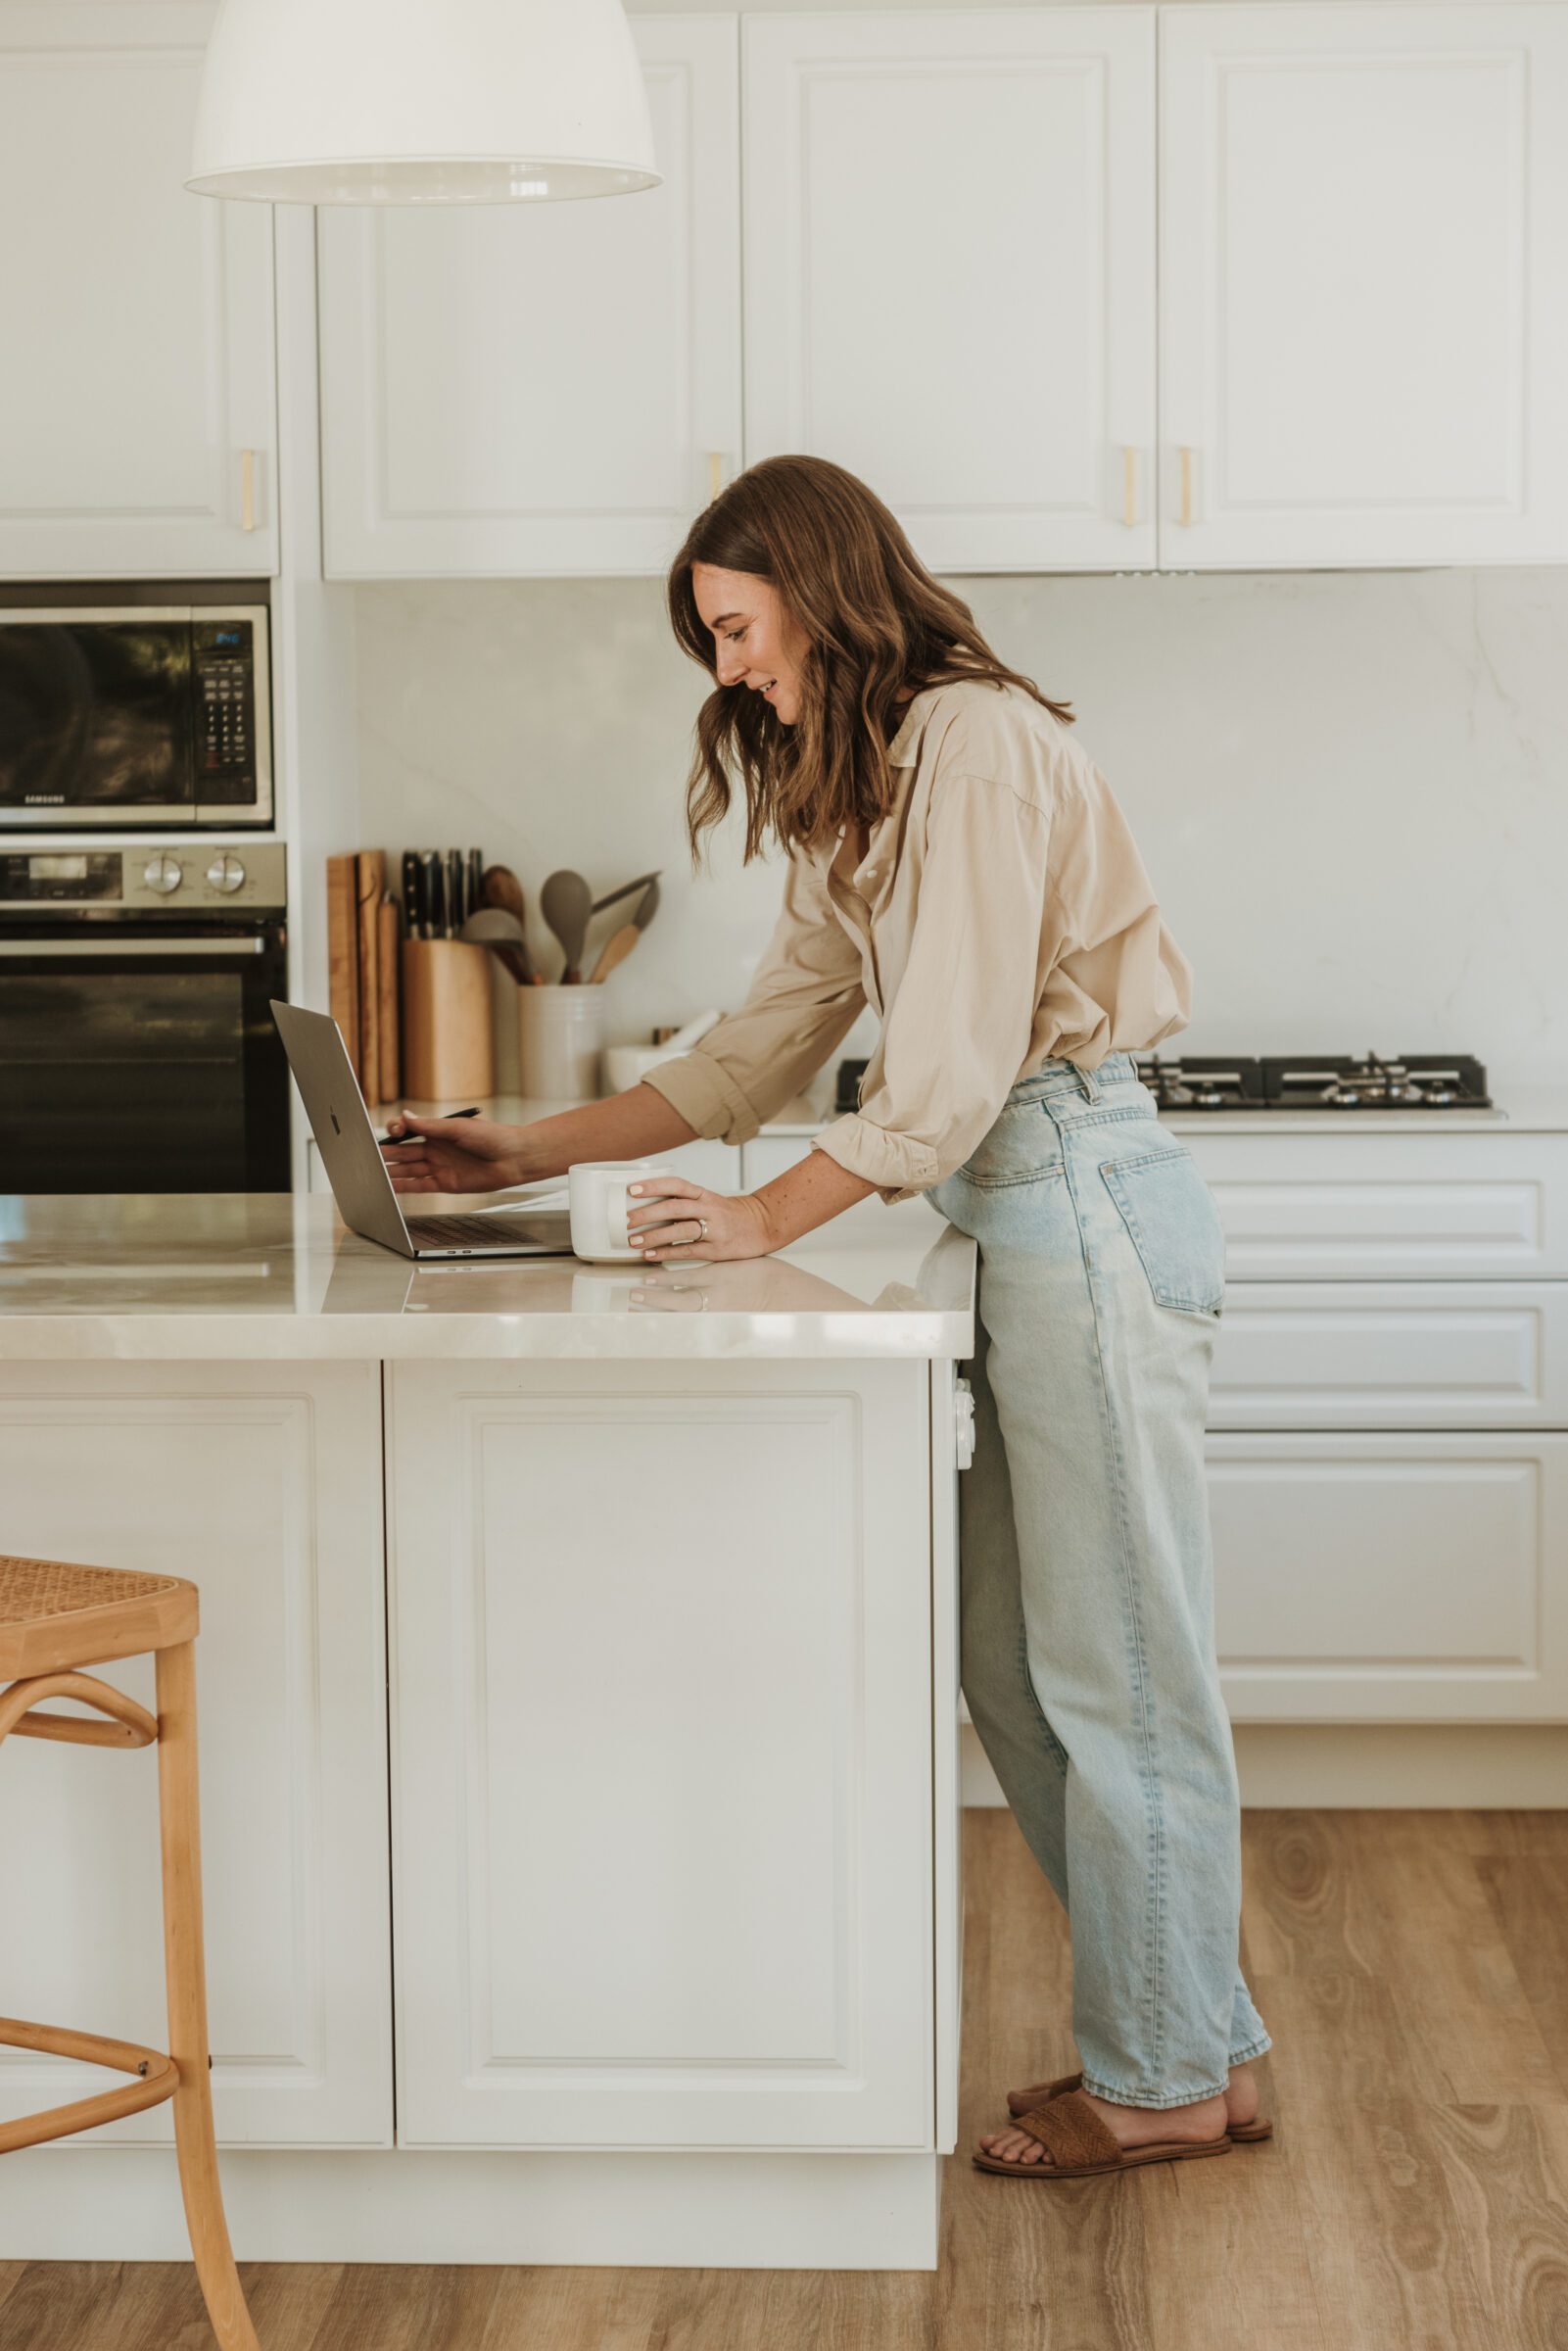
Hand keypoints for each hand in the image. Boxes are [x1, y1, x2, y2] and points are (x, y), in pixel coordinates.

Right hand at [380, 1112, 528, 1193]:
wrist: (514, 1158)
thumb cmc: (493, 1137)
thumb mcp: (459, 1128)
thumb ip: (430, 1126)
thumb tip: (406, 1117)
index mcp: (438, 1131)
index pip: (409, 1131)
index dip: (397, 1131)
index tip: (392, 1131)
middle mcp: (436, 1149)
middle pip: (404, 1152)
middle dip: (386, 1154)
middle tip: (367, 1155)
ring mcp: (439, 1166)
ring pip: (408, 1169)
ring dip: (391, 1171)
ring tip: (372, 1172)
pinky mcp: (445, 1183)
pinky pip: (419, 1185)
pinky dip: (404, 1187)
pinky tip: (390, 1186)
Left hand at [625, 1177, 775, 1263]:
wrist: (761, 1225)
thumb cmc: (728, 1214)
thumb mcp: (708, 1200)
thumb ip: (683, 1203)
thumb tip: (645, 1207)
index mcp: (704, 1194)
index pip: (676, 1185)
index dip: (654, 1186)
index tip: (633, 1189)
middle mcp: (709, 1209)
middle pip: (675, 1208)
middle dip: (648, 1213)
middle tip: (626, 1219)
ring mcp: (714, 1229)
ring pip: (680, 1230)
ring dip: (654, 1236)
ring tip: (633, 1241)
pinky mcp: (716, 1250)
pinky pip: (687, 1251)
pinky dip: (667, 1253)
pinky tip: (650, 1255)